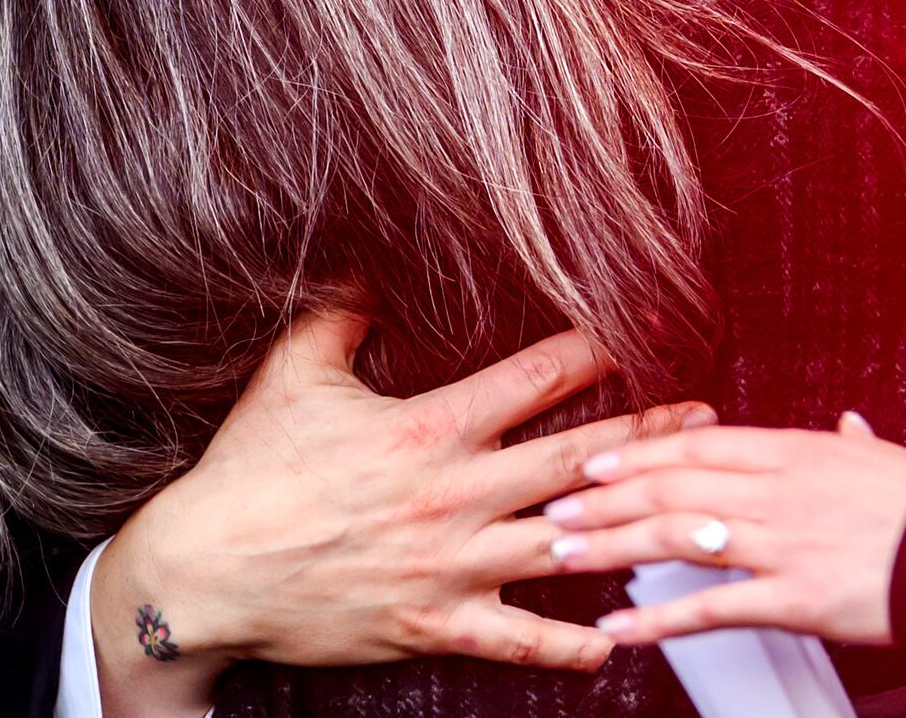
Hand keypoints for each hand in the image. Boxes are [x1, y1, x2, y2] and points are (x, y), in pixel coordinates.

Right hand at [87, 314, 712, 717]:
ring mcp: (450, 565)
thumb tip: (365, 263)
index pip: (537, 377)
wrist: (201, 577)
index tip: (645, 331)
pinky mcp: (435, 624)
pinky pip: (519, 639)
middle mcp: (454, 495)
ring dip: (638, 530)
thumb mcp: (290, 373)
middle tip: (704, 417)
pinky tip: (619, 640)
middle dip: (650, 436)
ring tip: (696, 518)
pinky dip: (571, 643)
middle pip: (578, 459)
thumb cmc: (246, 472)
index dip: (599, 349)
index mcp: (429, 428)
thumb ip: (339, 313)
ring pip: (568, 545)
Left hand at [543, 412, 905, 647]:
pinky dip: (659, 621)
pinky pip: (712, 608)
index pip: (697, 445)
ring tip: (564, 555)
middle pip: (672, 485)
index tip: (593, 459)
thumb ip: (855, 443)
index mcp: (796, 451)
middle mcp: (778, 490)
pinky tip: (619, 629)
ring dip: (612, 545)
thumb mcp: (887, 459)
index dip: (637, 452)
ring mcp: (782, 543)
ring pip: (677, 537)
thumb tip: (848, 425)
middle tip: (554, 508)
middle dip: (605, 496)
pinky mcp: (794, 598)